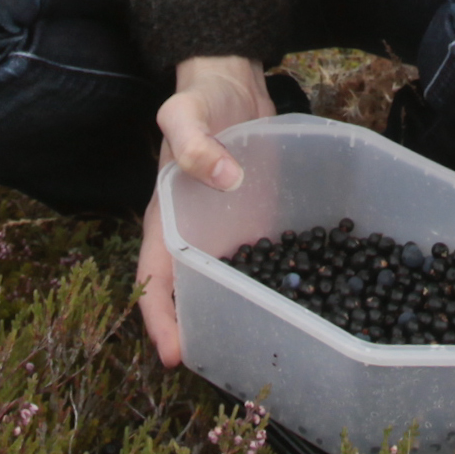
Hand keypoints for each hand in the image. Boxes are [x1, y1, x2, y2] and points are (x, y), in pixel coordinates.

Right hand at [132, 53, 272, 369]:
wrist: (231, 81)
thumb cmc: (198, 98)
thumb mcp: (184, 114)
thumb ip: (195, 144)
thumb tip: (224, 179)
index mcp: (166, 216)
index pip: (154, 277)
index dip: (160, 319)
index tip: (174, 355)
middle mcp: (195, 233)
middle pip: (190, 293)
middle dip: (199, 334)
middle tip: (221, 372)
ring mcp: (227, 231)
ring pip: (229, 283)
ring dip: (236, 316)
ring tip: (260, 353)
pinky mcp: (257, 222)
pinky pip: (265, 258)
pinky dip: (274, 282)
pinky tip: (301, 304)